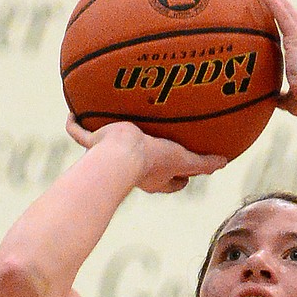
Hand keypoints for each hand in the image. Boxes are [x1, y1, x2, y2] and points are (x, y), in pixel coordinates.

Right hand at [66, 116, 226, 192]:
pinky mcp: (93, 143)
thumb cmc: (151, 159)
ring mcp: (110, 156)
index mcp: (155, 175)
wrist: (120, 155)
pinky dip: (74, 125)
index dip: (180, 179)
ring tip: (111, 127)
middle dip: (147, 161)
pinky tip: (71, 113)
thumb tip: (226, 163)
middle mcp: (134, 169)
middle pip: (144, 169)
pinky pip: (79, 133)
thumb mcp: (183, 159)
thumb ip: (204, 164)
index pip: (172, 182)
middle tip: (153, 147)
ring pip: (109, 151)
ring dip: (108, 142)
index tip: (186, 174)